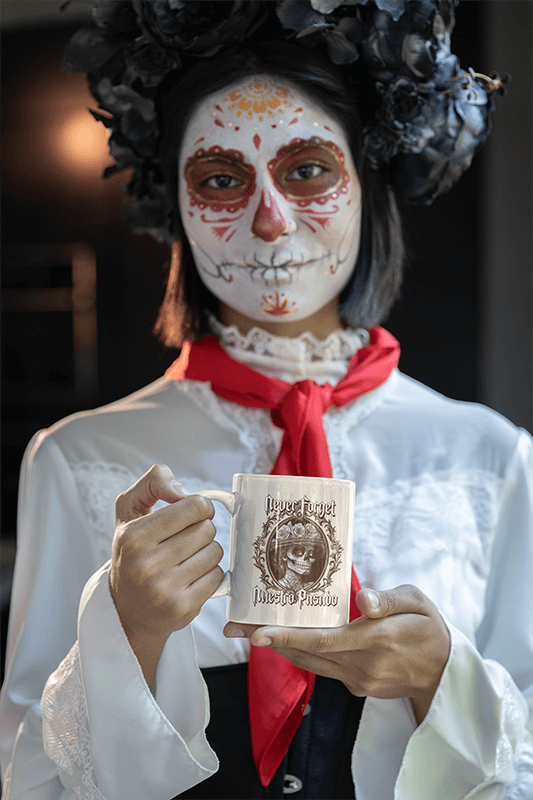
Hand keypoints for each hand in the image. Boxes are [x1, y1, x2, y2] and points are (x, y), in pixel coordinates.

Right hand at [110, 464, 223, 685]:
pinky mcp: (184, 608)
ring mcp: (166, 589)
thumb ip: (154, 483)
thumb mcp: (129, 511)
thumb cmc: (132, 553)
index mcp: (134, 537)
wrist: (127, 610)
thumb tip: (183, 492)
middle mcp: (148, 564)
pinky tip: (191, 577)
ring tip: (186, 558)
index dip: (200, 506)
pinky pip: (218, 576)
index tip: (193, 514)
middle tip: (186, 539)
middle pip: (207, 529)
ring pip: (215, 552)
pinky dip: (209, 573)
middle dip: (202, 530)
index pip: (194, 506)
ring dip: (206, 552)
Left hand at [224, 585, 449, 723]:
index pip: (323, 640)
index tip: (258, 633)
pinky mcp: (356, 686)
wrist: (445, 672)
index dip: (288, 637)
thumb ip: (388, 600)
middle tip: (234, 626)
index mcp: (376, 640)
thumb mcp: (417, 602)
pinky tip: (283, 637)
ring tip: (246, 630)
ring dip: (278, 647)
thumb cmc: (428, 627)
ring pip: (309, 663)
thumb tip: (362, 600)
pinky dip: (300, 653)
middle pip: (306, 653)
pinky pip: (322, 668)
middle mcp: (362, 665)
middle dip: (268, 639)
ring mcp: (358, 680)